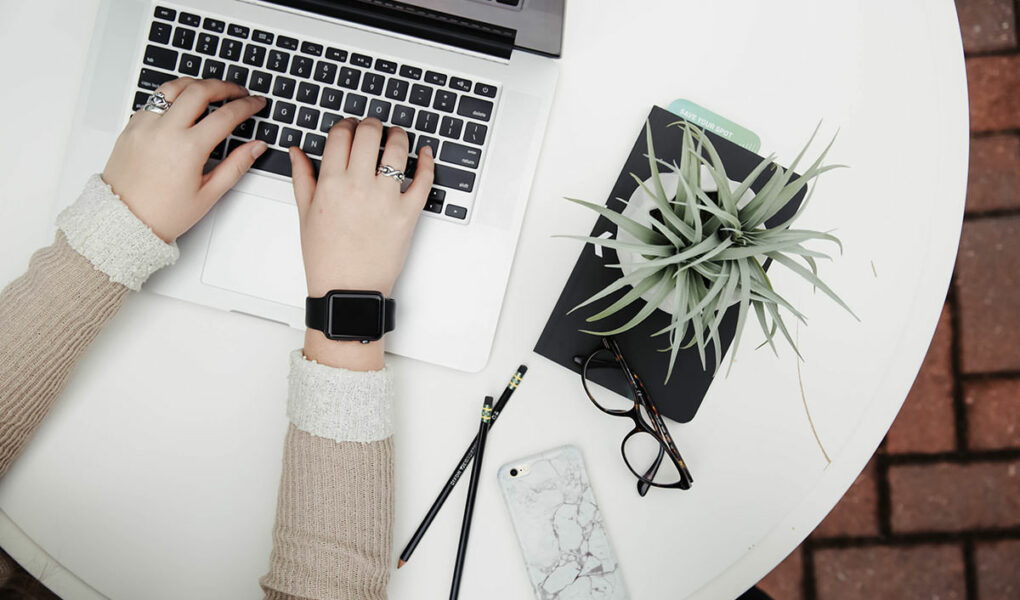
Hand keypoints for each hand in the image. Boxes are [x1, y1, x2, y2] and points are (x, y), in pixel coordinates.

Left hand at [102, 78, 267, 241]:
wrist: (123, 221)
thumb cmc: (163, 213)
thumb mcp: (209, 194)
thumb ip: (236, 165)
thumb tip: (256, 147)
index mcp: (188, 148)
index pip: (226, 115)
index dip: (247, 105)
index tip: (256, 103)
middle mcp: (165, 131)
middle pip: (200, 90)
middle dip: (225, 86)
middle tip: (238, 91)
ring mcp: (145, 125)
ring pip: (174, 87)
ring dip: (196, 84)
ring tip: (211, 90)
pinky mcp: (132, 126)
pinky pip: (155, 100)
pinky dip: (173, 96)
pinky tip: (183, 105)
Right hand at [290, 117, 434, 369]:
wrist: (348, 290)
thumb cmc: (326, 258)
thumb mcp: (305, 215)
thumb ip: (302, 178)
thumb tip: (297, 151)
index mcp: (331, 184)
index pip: (341, 135)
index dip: (346, 125)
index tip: (349, 127)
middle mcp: (359, 187)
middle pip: (369, 134)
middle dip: (371, 124)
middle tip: (373, 127)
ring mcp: (386, 199)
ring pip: (397, 149)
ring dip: (398, 135)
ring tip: (397, 136)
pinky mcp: (408, 214)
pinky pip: (424, 180)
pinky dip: (427, 162)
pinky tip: (425, 153)